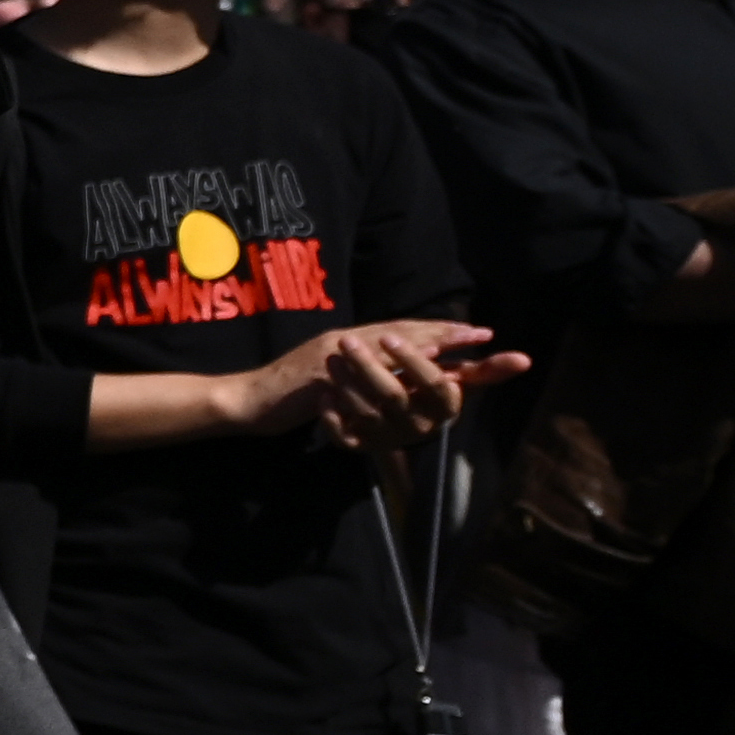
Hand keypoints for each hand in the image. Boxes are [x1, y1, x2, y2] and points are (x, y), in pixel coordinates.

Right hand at [227, 317, 494, 448]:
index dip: (442, 335)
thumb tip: (397, 381)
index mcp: (352, 344)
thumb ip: (362, 374)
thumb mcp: (332, 381)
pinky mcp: (320, 375)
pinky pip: (361, 370)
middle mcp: (347, 342)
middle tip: (488, 336)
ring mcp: (333, 356)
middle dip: (449, 336)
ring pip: (388, 345)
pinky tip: (418, 366)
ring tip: (466, 343)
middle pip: (406, 334)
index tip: (481, 336)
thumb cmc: (288, 395)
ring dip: (429, 344)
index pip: (404, 334)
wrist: (246, 400)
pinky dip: (392, 365)